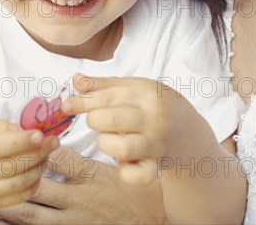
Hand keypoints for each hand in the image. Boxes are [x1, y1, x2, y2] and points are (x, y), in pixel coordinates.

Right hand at [0, 118, 58, 215]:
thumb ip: (1, 127)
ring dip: (38, 168)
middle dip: (36, 153)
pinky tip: (39, 169)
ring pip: (17, 185)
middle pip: (10, 167)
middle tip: (53, 141)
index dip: (19, 142)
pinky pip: (18, 198)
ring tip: (48, 154)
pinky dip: (34, 184)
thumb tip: (27, 131)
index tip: (40, 134)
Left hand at [0, 146, 167, 223]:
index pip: (58, 158)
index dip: (36, 150)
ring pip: (33, 213)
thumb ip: (89, 154)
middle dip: (16, 175)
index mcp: (92, 174)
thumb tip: (61, 141)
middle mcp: (79, 197)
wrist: (152, 220)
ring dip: (9, 205)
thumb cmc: (133, 189)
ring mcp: (74, 219)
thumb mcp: (114, 166)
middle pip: (39, 184)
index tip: (20, 142)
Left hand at [61, 73, 198, 184]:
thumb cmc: (155, 104)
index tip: (66, 105)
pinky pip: (135, 176)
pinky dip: (124, 171)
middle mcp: (153, 118)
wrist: (189, 129)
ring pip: (119, 148)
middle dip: (93, 120)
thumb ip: (105, 84)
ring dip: (106, 143)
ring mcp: (156, 143)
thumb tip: (76, 79)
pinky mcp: (157, 166)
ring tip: (110, 138)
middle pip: (109, 120)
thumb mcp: (136, 86)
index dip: (82, 101)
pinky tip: (123, 160)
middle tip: (97, 119)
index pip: (106, 97)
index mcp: (147, 93)